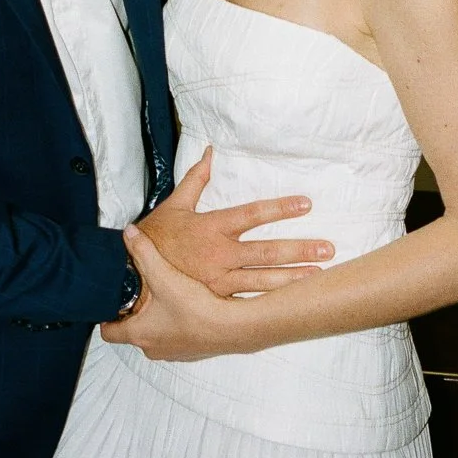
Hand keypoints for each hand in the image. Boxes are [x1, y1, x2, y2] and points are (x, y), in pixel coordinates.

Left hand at [102, 223, 252, 360]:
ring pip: (157, 334)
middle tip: (136, 295)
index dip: (106, 317)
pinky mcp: (193, 349)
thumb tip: (128, 234)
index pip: (109, 332)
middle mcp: (155, 348)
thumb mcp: (163, 274)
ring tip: (163, 296)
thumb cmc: (197, 309)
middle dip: (134, 314)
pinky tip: (188, 305)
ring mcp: (175, 351)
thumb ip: (143, 252)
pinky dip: (178, 323)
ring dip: (158, 319)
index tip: (108, 305)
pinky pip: (178, 336)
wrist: (234, 327)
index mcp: (140, 334)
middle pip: (134, 332)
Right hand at [137, 148, 332, 296]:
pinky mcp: (215, 302)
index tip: (306, 204)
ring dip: (292, 279)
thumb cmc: (153, 238)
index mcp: (212, 228)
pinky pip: (246, 304)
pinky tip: (288, 306)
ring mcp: (219, 282)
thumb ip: (195, 179)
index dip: (280, 208)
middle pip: (266, 252)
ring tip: (317, 277)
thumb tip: (209, 152)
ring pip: (262, 282)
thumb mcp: (174, 205)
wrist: (129, 275)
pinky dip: (268, 305)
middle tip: (328, 249)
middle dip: (299, 250)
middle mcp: (220, 255)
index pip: (253, 213)